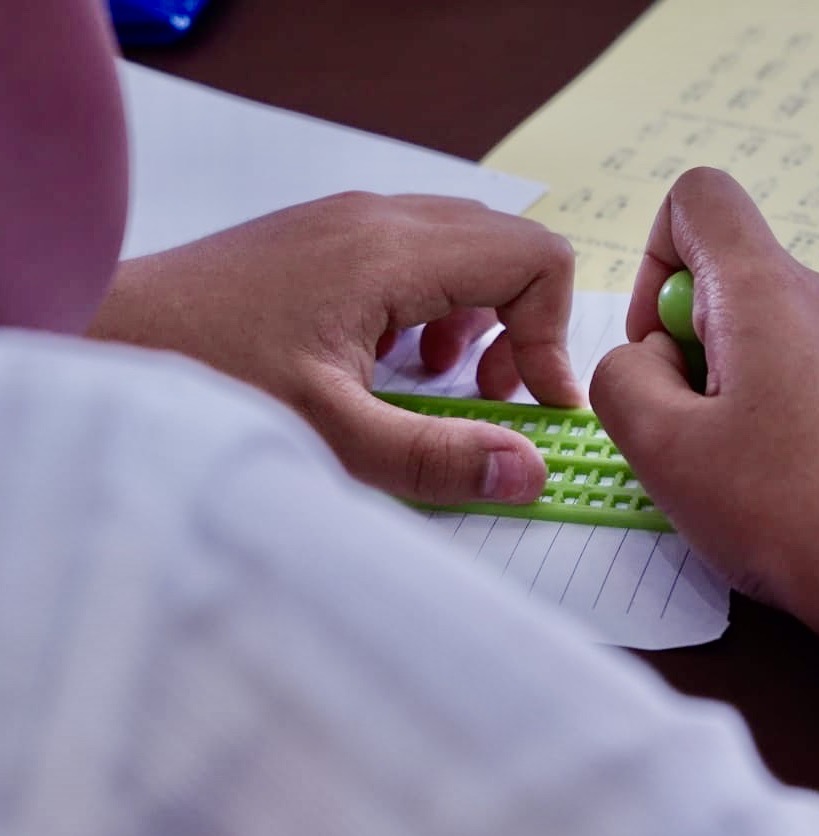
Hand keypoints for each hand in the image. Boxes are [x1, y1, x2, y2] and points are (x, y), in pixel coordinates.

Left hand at [89, 192, 581, 503]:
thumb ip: (439, 457)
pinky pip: (419, 253)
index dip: (553, 334)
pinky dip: (436, 304)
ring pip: (466, 247)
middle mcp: (380, 218)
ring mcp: (349, 221)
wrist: (105, 337)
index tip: (536, 405)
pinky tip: (395, 358)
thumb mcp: (331, 434)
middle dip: (523, 325)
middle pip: (508, 246)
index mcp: (392, 252)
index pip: (534, 258)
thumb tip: (530, 472)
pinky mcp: (326, 238)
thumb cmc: (208, 377)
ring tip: (445, 379)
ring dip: (480, 316)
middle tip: (494, 397)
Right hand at [590, 168, 818, 628]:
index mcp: (771, 292)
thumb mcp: (662, 451)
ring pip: (786, 338)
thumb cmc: (792, 514)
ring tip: (761, 476)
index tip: (660, 346)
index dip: (656, 257)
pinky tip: (813, 489)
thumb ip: (621, 380)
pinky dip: (805, 417)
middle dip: (700, 352)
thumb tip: (647, 359)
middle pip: (740, 284)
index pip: (700, 199)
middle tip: (705, 439)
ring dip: (752, 390)